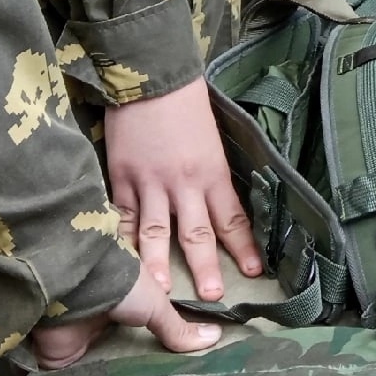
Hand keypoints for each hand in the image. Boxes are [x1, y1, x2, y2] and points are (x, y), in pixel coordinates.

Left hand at [29, 256, 222, 368]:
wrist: (74, 289)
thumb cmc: (119, 285)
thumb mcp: (157, 304)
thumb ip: (179, 328)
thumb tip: (216, 337)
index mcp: (121, 300)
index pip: (139, 326)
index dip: (154, 345)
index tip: (174, 370)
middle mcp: (99, 318)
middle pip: (120, 349)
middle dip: (133, 369)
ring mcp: (78, 338)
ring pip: (99, 367)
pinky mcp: (60, 359)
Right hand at [100, 79, 263, 299]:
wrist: (150, 78)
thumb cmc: (186, 106)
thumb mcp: (212, 142)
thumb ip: (212, 177)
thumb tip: (217, 210)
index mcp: (211, 172)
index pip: (231, 217)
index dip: (242, 247)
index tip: (253, 272)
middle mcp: (184, 183)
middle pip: (196, 233)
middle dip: (206, 267)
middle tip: (214, 297)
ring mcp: (150, 184)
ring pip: (156, 233)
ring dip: (159, 265)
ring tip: (162, 294)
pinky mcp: (122, 180)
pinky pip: (124, 219)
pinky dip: (124, 243)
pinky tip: (122, 266)